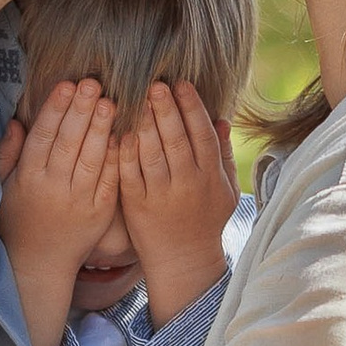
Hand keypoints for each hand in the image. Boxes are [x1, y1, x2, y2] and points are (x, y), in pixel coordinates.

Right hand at [0, 79, 119, 345]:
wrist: (38, 263)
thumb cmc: (16, 219)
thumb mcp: (1, 186)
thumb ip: (7, 154)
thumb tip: (17, 122)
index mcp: (28, 178)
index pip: (42, 137)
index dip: (55, 109)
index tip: (66, 84)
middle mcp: (53, 188)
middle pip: (68, 143)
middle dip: (81, 111)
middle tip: (93, 84)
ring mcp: (78, 201)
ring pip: (91, 160)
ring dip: (102, 130)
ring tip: (111, 102)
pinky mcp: (99, 213)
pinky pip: (109, 181)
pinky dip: (116, 158)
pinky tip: (122, 136)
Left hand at [118, 81, 238, 327]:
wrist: (183, 261)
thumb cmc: (206, 220)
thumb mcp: (226, 190)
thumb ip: (224, 154)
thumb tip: (222, 119)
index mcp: (210, 177)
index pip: (202, 134)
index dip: (192, 107)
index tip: (181, 84)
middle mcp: (187, 184)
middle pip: (175, 139)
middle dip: (165, 109)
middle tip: (154, 84)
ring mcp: (160, 195)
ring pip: (151, 153)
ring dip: (143, 124)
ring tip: (135, 99)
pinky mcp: (136, 205)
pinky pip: (129, 173)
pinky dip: (124, 151)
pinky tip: (119, 130)